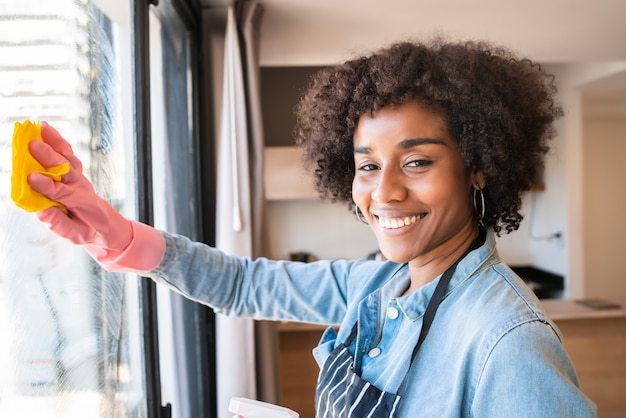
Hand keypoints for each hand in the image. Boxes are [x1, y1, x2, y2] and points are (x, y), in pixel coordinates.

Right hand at [27, 122, 131, 250]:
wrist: (100, 223)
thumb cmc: (83, 229)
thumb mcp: (74, 234)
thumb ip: (59, 223)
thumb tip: (42, 211)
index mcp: (79, 202)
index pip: (61, 192)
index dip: (46, 185)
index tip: (31, 177)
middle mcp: (79, 185)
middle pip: (64, 169)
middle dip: (49, 157)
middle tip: (32, 145)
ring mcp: (78, 176)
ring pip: (68, 157)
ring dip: (54, 141)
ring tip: (40, 127)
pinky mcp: (75, 170)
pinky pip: (67, 153)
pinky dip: (57, 139)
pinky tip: (44, 127)